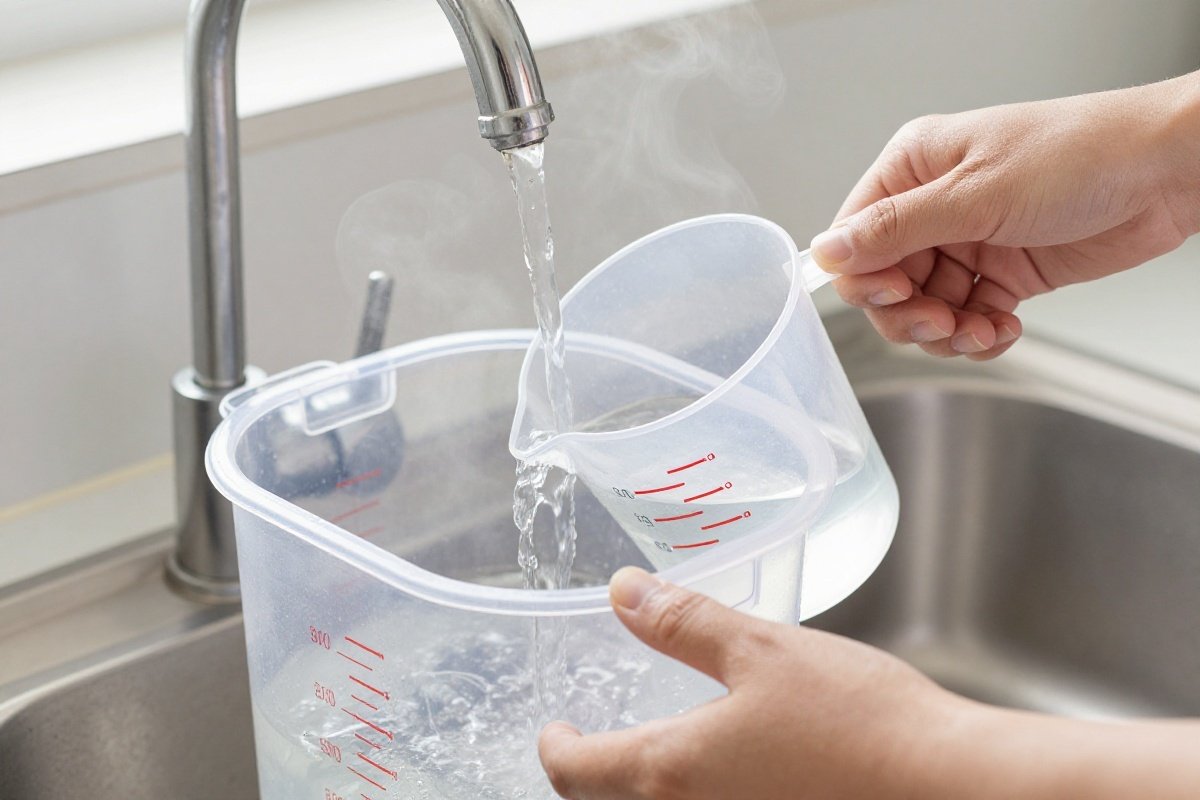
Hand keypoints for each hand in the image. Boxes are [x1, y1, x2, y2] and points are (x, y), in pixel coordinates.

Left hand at [539, 568, 1199, 799]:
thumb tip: (622, 592)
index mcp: (673, 772)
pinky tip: (731, 767)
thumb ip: (685, 623)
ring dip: (646, 786)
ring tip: (660, 745)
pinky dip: (700, 794)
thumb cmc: (858, 720)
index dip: (556, 747)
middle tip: (597, 738)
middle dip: (595, 774)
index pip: (577, 772)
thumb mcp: (761, 651)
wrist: (951, 791)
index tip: (555, 728)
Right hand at [810, 73, 1199, 359]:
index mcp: (914, 168)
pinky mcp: (1001, 273)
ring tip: (983, 328)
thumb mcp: (975, 194)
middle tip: (943, 321)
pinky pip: (966, 318)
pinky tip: (1003, 327)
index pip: (856, 237)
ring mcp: (967, 241)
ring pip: (924, 309)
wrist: (1164, 173)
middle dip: (911, 314)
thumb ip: (895, 229)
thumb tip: (827, 251)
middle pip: (885, 283)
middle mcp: (933, 206)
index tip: (896, 296)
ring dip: (948, 331)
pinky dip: (979, 334)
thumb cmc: (1079, 155)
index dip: (866, 278)